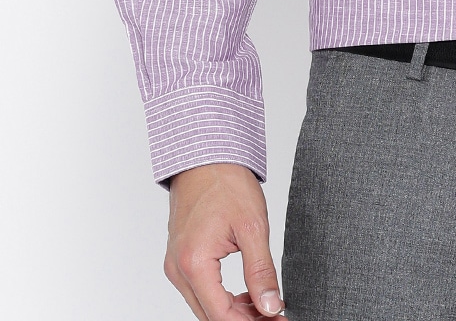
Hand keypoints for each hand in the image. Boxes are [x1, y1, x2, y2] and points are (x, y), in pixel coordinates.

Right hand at [165, 162, 285, 318]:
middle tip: (275, 315)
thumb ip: (261, 271)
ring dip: (233, 312)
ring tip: (265, 306)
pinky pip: (199, 290)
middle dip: (244, 320)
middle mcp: (178, 269)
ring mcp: (175, 264)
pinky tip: (245, 294)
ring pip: (204, 306)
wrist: (206, 155)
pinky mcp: (179, 258)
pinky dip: (221, 298)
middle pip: (210, 316)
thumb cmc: (226, 183)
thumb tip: (271, 306)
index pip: (221, 315)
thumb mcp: (253, 227)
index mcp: (194, 263)